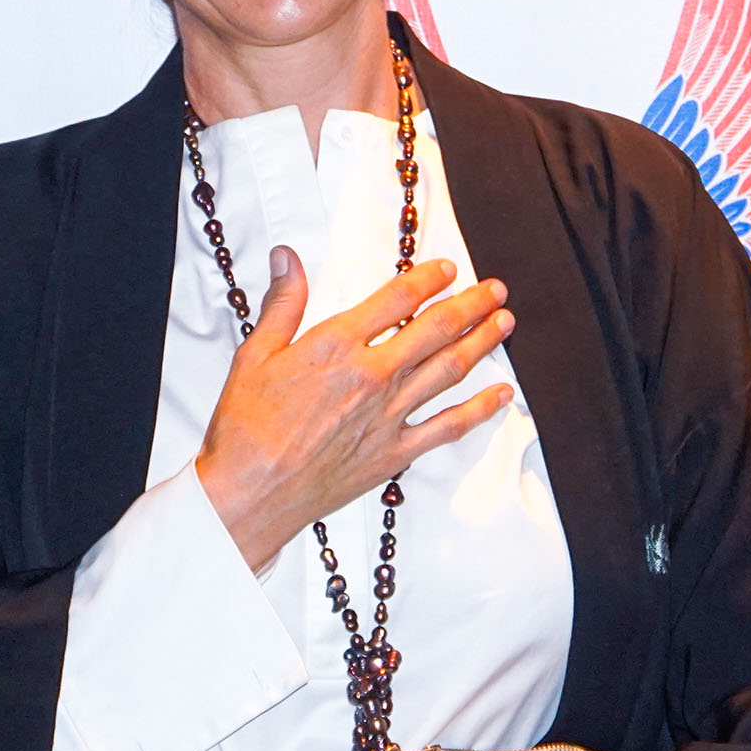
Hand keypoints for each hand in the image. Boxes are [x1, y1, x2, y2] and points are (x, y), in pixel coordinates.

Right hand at [196, 249, 515, 572]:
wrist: (251, 492)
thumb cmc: (247, 427)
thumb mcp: (255, 354)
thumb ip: (282, 303)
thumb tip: (287, 258)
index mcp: (337, 344)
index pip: (397, 299)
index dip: (429, 279)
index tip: (448, 269)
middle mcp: (372, 374)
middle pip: (436, 328)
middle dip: (471, 304)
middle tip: (495, 290)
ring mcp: (389, 414)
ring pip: (450, 369)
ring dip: (481, 342)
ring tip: (503, 323)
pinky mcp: (395, 452)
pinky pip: (449, 426)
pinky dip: (480, 409)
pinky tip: (501, 395)